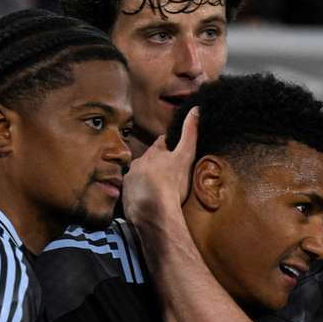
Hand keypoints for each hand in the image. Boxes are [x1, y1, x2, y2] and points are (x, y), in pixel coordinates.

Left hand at [122, 107, 198, 223]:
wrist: (155, 212)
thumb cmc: (172, 184)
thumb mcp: (185, 156)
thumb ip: (190, 133)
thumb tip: (195, 109)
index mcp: (153, 153)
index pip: (161, 144)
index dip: (169, 147)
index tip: (175, 152)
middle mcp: (138, 163)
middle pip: (149, 160)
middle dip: (157, 164)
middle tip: (170, 174)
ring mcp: (130, 180)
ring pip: (140, 176)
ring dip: (148, 180)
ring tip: (160, 190)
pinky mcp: (126, 196)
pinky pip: (134, 192)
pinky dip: (141, 195)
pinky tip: (150, 202)